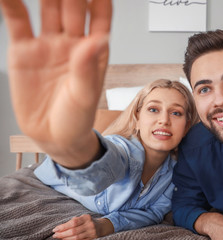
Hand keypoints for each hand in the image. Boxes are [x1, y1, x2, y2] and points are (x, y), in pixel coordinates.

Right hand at [0, 0, 111, 167]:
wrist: (52, 135)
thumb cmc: (76, 118)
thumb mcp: (85, 96)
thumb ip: (87, 68)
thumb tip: (97, 39)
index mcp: (94, 51)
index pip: (100, 16)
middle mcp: (72, 42)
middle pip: (72, 5)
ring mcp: (48, 44)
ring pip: (47, 6)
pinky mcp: (24, 50)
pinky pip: (18, 20)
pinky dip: (11, 3)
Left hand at [52, 214, 113, 239]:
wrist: (101, 227)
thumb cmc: (87, 222)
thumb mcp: (82, 218)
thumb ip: (73, 221)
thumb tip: (59, 228)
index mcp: (86, 217)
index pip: (73, 222)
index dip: (63, 226)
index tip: (55, 229)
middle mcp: (90, 225)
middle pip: (74, 231)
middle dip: (62, 234)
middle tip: (55, 235)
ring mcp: (91, 232)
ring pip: (76, 238)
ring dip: (66, 239)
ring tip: (59, 238)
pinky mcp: (92, 239)